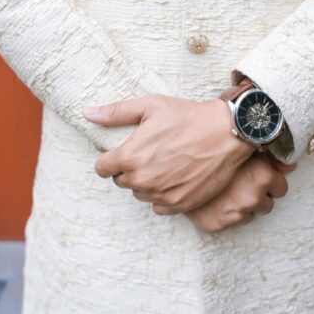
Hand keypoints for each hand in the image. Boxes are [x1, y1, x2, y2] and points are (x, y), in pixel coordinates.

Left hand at [83, 94, 256, 213]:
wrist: (225, 133)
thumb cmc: (187, 117)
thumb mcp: (149, 106)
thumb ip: (115, 113)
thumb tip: (88, 113)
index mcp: (130, 157)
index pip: (102, 168)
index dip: (111, 159)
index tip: (124, 152)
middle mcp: (142, 180)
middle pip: (121, 181)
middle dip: (130, 169)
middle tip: (151, 153)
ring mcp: (161, 194)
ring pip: (140, 193)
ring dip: (147, 182)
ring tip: (165, 163)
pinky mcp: (179, 204)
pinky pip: (158, 206)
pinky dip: (163, 195)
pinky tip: (175, 177)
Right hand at [184, 151, 296, 232]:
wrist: (175, 165)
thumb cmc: (211, 150)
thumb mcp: (243, 147)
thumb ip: (272, 156)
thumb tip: (291, 165)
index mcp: (262, 176)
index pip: (281, 188)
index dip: (270, 181)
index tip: (259, 177)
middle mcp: (251, 197)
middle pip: (267, 204)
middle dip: (257, 195)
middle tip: (240, 184)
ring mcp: (235, 213)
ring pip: (249, 215)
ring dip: (242, 206)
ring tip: (227, 192)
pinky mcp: (218, 225)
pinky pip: (230, 222)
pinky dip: (225, 213)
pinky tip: (216, 200)